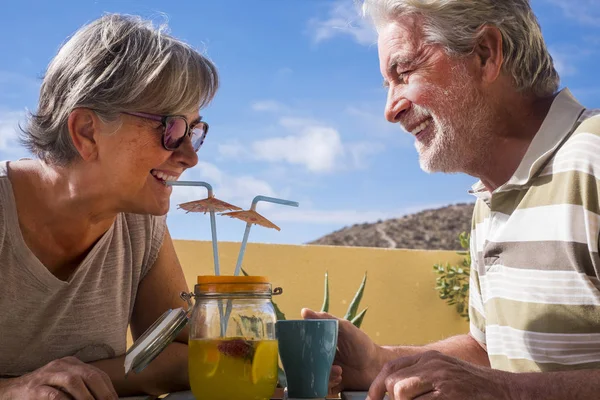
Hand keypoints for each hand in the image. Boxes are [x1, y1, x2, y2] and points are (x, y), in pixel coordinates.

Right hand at [0, 356, 117, 399]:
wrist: (14, 390)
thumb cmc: (44, 388)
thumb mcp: (65, 382)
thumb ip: (82, 386)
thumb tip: (104, 397)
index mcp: (72, 363)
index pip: (96, 373)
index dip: (108, 387)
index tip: (114, 399)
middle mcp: (62, 365)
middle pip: (88, 374)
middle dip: (102, 391)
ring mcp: (48, 375)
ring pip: (73, 381)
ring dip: (86, 396)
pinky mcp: (36, 388)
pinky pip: (54, 394)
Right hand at [301, 308, 381, 392]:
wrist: (378, 365)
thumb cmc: (363, 344)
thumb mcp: (346, 327)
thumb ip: (327, 319)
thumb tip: (304, 311)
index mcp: (321, 344)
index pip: (304, 346)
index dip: (301, 349)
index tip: (303, 349)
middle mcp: (322, 359)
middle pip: (306, 364)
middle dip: (311, 365)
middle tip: (322, 363)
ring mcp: (327, 372)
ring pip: (314, 377)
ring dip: (324, 375)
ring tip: (339, 371)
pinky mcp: (333, 384)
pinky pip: (322, 389)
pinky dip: (328, 385)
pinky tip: (339, 378)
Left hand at [367, 351, 510, 399]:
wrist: (506, 391)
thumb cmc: (474, 388)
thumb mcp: (446, 374)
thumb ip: (422, 378)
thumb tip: (395, 391)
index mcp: (429, 358)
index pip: (391, 368)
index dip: (376, 386)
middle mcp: (433, 364)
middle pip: (394, 381)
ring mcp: (441, 378)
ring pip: (402, 392)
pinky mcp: (449, 394)